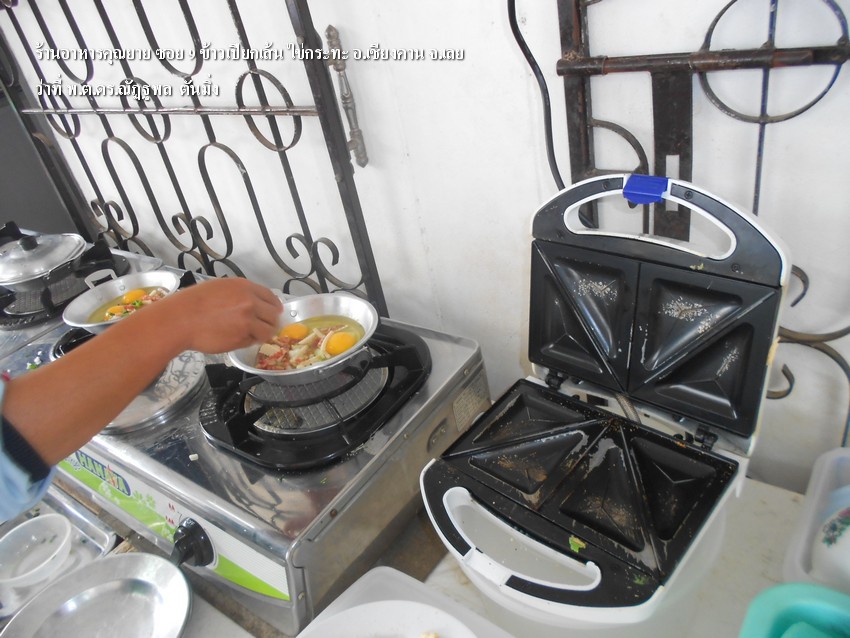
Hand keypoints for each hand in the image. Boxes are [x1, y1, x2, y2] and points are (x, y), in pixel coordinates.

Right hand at [148, 277, 282, 353]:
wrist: (180, 319)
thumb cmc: (193, 303)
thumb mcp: (220, 288)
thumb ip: (240, 294)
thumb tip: (255, 303)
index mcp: (244, 287)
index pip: (271, 297)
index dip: (274, 306)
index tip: (274, 312)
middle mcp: (250, 302)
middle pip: (274, 315)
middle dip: (271, 322)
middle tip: (265, 327)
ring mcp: (248, 321)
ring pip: (268, 331)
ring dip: (262, 334)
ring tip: (252, 335)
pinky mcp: (242, 337)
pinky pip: (253, 341)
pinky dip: (249, 342)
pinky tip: (237, 339)